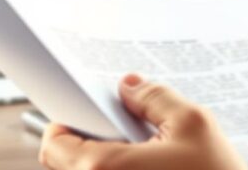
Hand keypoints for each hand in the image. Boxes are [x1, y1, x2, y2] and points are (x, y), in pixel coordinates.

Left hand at [40, 74, 247, 169]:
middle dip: (90, 141)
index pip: (53, 143)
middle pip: (66, 163)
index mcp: (106, 169)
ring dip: (109, 162)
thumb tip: (129, 86)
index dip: (67, 122)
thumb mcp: (193, 123)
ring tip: (147, 156)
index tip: (86, 114)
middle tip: (127, 132)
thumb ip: (154, 98)